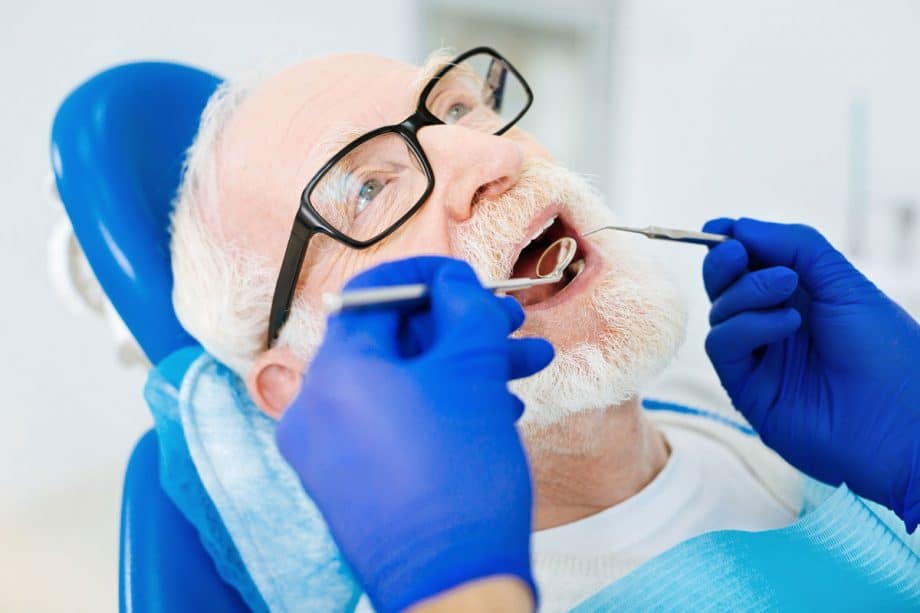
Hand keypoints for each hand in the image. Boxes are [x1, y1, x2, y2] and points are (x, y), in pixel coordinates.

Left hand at [276, 256, 552, 611]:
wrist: (453, 587)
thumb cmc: (461, 478)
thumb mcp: (472, 373)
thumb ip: (464, 310)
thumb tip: (452, 283)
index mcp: (335, 372)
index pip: (373, 295)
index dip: (427, 278)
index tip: (468, 280)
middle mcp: (316, 408)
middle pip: (393, 342)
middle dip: (461, 330)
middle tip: (511, 327)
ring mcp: (327, 450)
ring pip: (401, 386)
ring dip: (462, 370)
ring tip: (523, 370)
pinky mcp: (348, 482)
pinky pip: (392, 425)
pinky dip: (439, 408)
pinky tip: (495, 409)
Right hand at [702, 218, 919, 531]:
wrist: (903, 424)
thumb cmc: (889, 353)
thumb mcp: (845, 283)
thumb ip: (796, 247)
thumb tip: (741, 227)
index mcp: (799, 297)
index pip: (748, 263)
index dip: (730, 243)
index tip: (720, 229)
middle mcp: (773, 324)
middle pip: (724, 285)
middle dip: (724, 263)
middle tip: (740, 253)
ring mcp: (759, 357)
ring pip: (720, 312)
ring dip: (748, 292)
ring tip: (788, 289)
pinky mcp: (747, 388)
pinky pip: (724, 345)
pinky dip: (747, 326)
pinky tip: (787, 324)